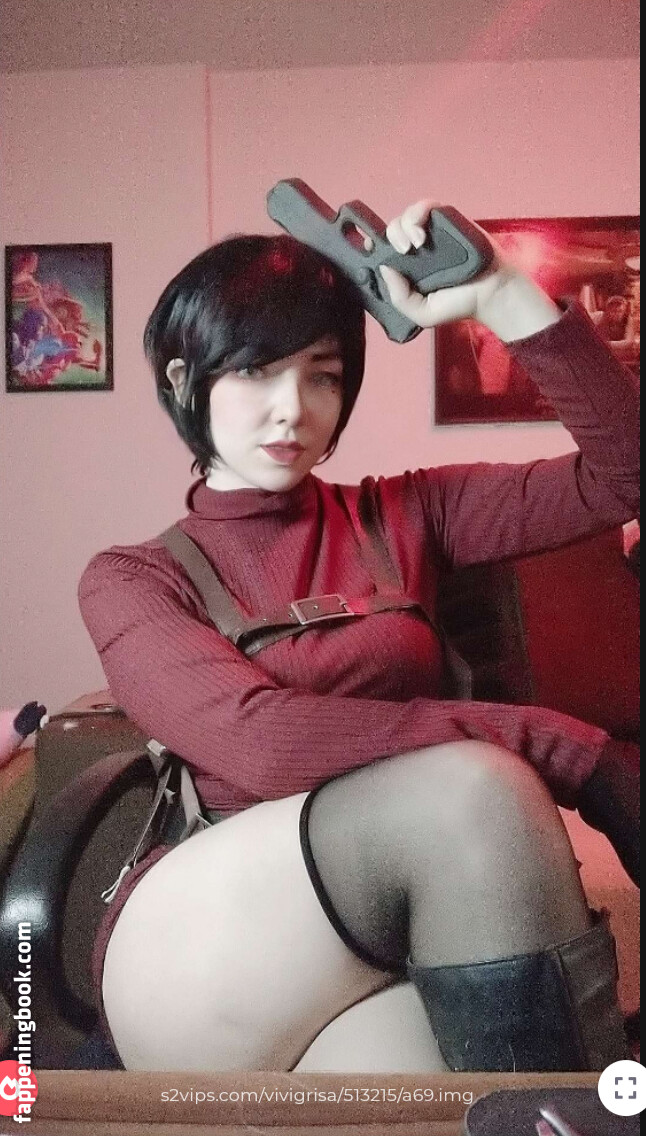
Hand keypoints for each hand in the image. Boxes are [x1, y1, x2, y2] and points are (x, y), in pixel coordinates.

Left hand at [374, 199, 559, 340]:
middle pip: (391, 230)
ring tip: (415, 243)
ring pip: (405, 216)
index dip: (373, 247)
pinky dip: (418, 213)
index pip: (382, 251)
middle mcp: (416, 249)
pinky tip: (421, 233)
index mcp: (407, 269)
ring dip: (403, 226)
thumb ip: (399, 297)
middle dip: (391, 237)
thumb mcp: (421, 313)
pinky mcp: (447, 220)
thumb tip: (384, 267)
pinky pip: (426, 206)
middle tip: (403, 251)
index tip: (373, 253)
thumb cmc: (458, 305)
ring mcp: (432, 233)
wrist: (492, 293)